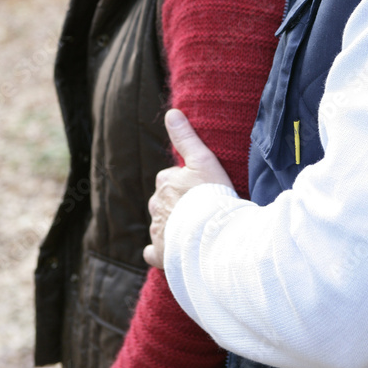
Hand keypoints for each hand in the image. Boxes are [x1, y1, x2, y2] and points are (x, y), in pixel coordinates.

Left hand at [144, 108, 233, 268]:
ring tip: (194, 229)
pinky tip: (173, 251)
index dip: (184, 181)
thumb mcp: (202, 160)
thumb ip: (186, 137)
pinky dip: (160, 251)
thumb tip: (171, 112)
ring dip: (172, 225)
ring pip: (161, 224)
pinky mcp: (160, 254)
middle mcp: (156, 206)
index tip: (200, 187)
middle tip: (199, 208)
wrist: (212, 235)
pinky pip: (154, 252)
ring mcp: (158, 231)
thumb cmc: (211, 195)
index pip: (168, 177)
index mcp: (164, 182)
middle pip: (163, 201)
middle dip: (176, 203)